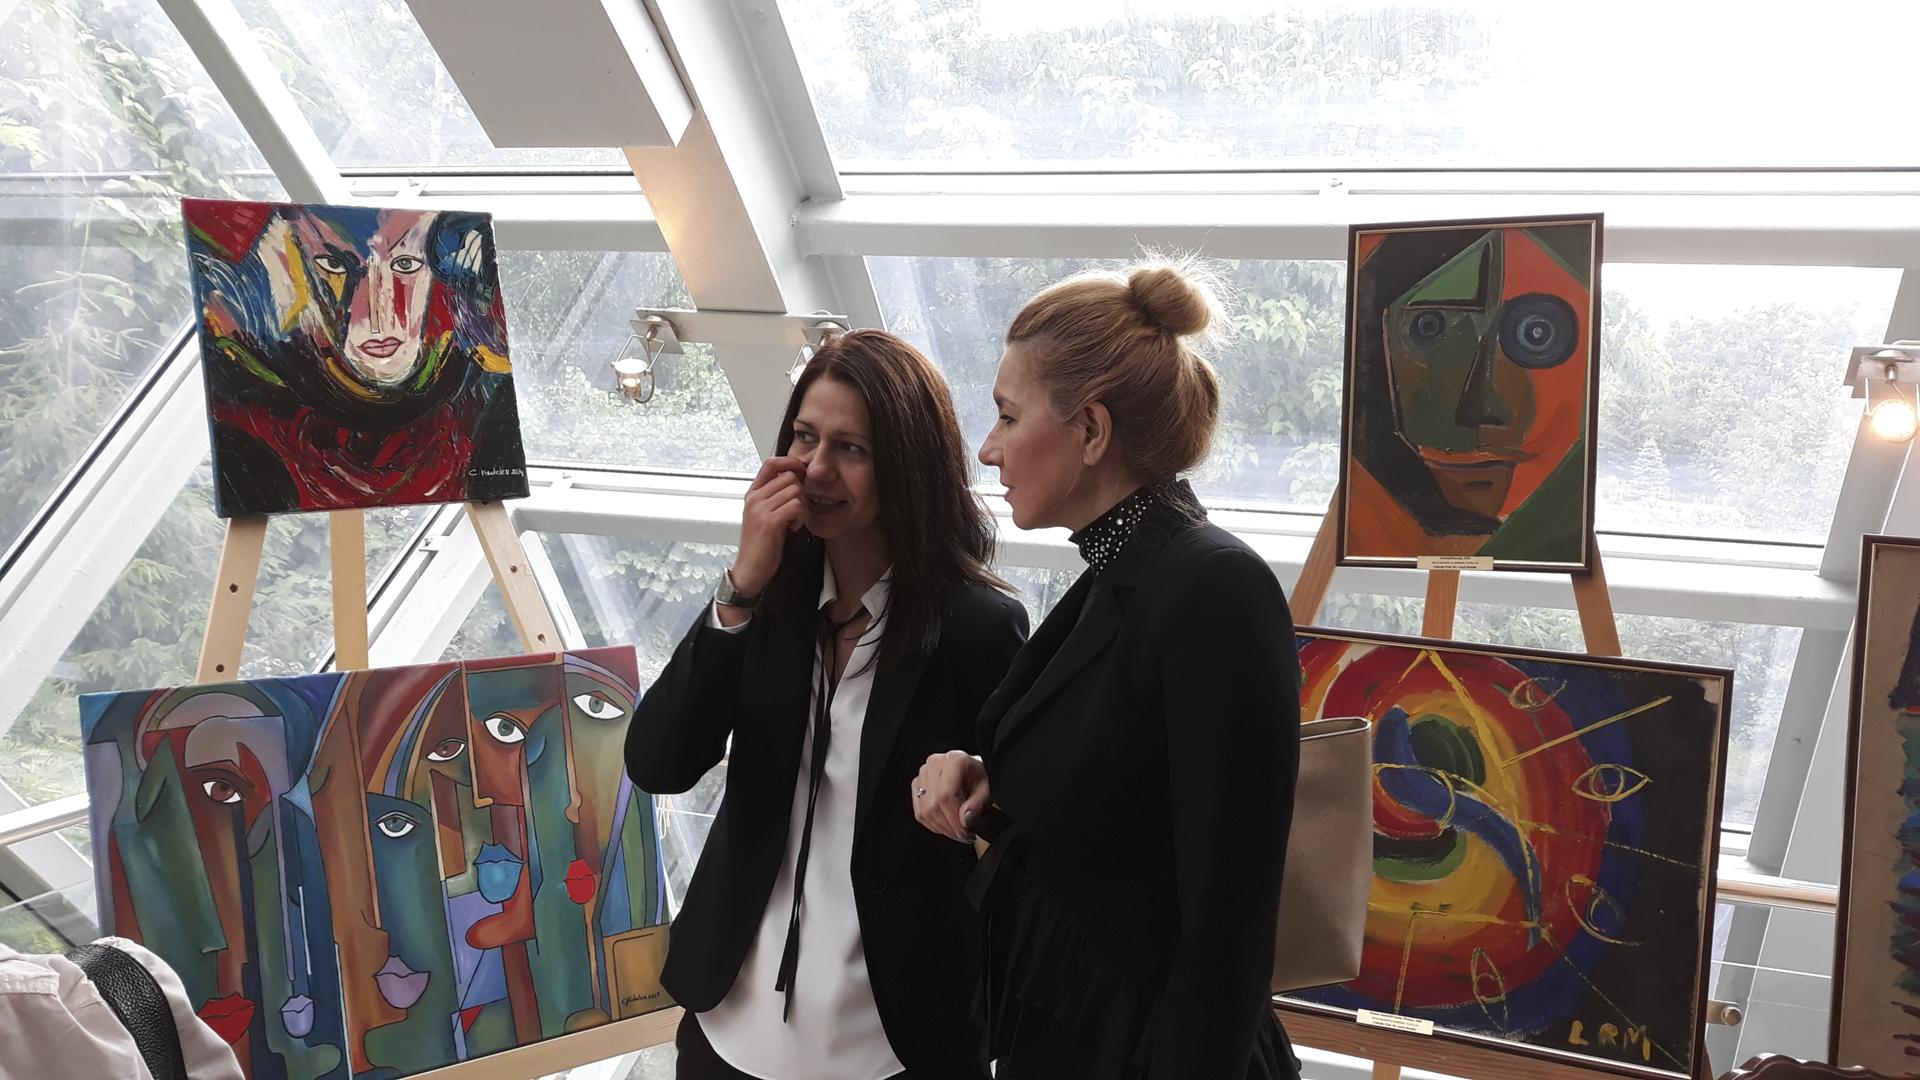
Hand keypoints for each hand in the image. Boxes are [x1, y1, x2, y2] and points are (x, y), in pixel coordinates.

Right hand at [731, 455, 807, 596]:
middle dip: (800, 492)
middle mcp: (754, 498)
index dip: (790, 463)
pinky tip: (793, 528)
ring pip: (795, 490)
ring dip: (801, 507)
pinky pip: (796, 506)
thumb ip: (772, 497)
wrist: (749, 570)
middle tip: (797, 510)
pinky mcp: (770, 522)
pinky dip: (801, 517)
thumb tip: (794, 479)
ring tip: (793, 521)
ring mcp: (760, 509)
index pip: (770, 463)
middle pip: (789, 477)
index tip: (801, 474)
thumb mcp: (761, 515)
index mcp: (752, 494)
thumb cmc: (759, 545)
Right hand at [912, 751, 989, 843]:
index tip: (965, 831)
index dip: (954, 818)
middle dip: (950, 826)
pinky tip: (947, 826)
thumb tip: (964, 820)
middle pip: (934, 805)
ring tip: (957, 832)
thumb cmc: (980, 778)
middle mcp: (934, 764)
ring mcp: (923, 774)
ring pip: (925, 811)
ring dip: (942, 828)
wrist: (972, 771)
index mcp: (953, 760)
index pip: (946, 795)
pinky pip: (920, 813)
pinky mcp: (917, 785)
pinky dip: (934, 825)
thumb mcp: (987, 789)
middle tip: (964, 835)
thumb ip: (977, 804)